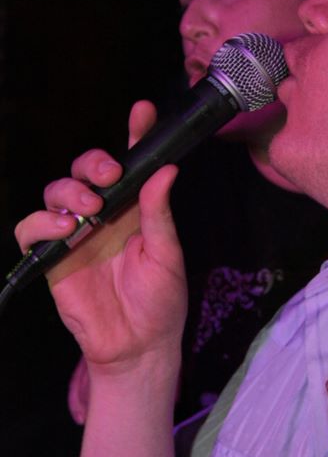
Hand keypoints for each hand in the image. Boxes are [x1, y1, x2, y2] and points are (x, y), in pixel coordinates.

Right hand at [15, 101, 187, 371]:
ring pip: (56, 191)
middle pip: (86, 170)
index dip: (135, 134)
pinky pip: (31, 228)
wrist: (139, 346)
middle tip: (109, 176)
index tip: (142, 111)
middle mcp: (104, 214)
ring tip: (89, 210)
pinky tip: (64, 229)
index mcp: (135, 208)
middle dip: (94, 163)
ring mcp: (75, 234)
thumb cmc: (160, 301)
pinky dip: (41, 222)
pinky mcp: (52, 257)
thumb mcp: (167, 254)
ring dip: (69, 191)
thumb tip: (167, 170)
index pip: (132, 164)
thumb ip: (159, 212)